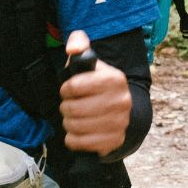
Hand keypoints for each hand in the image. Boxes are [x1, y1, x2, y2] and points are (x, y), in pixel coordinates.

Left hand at [60, 30, 131, 156]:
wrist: (121, 111)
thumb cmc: (97, 86)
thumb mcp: (89, 63)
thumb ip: (79, 44)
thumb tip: (72, 48)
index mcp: (114, 79)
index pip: (73, 86)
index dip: (66, 89)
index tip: (70, 89)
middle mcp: (121, 101)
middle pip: (73, 109)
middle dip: (66, 107)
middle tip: (72, 105)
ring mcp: (120, 123)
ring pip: (74, 126)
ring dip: (69, 123)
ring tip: (75, 118)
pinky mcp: (114, 140)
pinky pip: (79, 143)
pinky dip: (73, 139)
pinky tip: (79, 132)